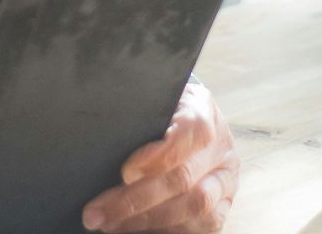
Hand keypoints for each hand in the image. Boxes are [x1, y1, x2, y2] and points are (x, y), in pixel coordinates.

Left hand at [81, 80, 239, 232]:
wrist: (188, 121)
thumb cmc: (160, 112)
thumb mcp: (151, 101)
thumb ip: (138, 115)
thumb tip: (103, 138)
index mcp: (202, 110)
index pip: (190, 132)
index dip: (158, 155)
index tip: (124, 171)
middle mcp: (220, 147)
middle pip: (183, 178)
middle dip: (135, 200)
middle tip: (97, 212)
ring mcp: (225, 180)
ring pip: (194, 207)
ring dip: (146, 220)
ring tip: (110, 223)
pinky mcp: (222, 206)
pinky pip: (201, 226)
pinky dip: (165, 229)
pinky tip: (133, 228)